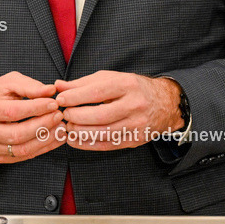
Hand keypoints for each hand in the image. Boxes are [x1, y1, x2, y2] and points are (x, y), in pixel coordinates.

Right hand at [0, 71, 64, 162]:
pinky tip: (54, 138)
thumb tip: (51, 91)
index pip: (13, 111)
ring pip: (22, 149)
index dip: (36, 108)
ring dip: (45, 140)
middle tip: (59, 116)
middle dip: (43, 125)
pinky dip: (42, 148)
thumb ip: (29, 85)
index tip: (54, 103)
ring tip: (61, 128)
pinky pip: (23, 156)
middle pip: (18, 133)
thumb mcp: (9, 82)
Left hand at [54, 71, 182, 150]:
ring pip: (103, 133)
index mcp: (127, 84)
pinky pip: (108, 145)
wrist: (165, 103)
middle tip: (63, 115)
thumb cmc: (133, 88)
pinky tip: (75, 140)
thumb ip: (84, 82)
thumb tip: (59, 86)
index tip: (60, 99)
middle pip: (100, 115)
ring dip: (80, 132)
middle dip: (77, 116)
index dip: (75, 97)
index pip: (97, 92)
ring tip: (67, 128)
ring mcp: (137, 125)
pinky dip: (88, 144)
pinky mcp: (135, 140)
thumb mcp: (111, 78)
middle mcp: (135, 105)